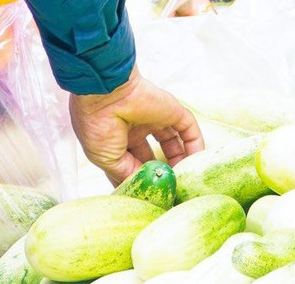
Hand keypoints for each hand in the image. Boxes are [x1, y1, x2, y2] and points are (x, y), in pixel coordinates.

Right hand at [70, 74, 204, 182]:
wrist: (105, 95)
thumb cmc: (98, 127)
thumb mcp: (107, 160)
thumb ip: (126, 174)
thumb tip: (141, 189)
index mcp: (117, 138)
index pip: (134, 163)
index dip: (142, 179)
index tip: (151, 198)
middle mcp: (137, 128)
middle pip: (155, 154)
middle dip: (162, 173)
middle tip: (171, 192)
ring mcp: (155, 118)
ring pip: (174, 143)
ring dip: (180, 162)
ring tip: (184, 183)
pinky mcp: (172, 111)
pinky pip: (189, 130)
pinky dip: (195, 146)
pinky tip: (196, 165)